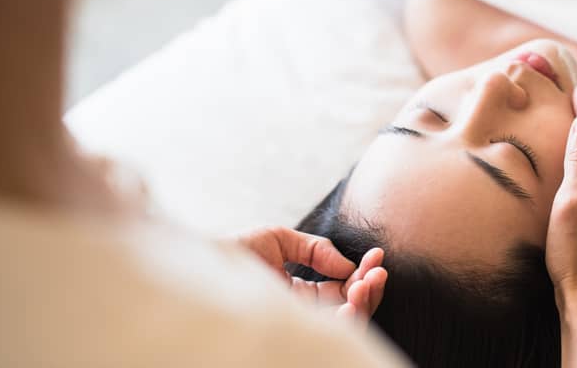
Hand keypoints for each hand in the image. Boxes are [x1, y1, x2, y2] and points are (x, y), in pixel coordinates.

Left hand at [239, 227, 387, 322]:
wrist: (198, 267)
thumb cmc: (231, 253)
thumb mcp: (277, 239)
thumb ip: (315, 248)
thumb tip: (346, 265)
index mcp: (301, 293)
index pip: (342, 288)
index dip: (363, 273)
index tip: (377, 255)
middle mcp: (304, 313)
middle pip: (350, 307)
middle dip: (370, 287)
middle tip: (378, 270)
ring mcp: (299, 325)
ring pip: (346, 324)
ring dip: (364, 303)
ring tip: (369, 282)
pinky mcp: (293, 334)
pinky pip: (329, 335)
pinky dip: (346, 320)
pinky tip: (350, 302)